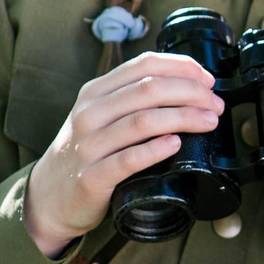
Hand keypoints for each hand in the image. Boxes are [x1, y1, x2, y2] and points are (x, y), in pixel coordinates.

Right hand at [23, 53, 223, 255]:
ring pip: (143, 121)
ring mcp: (88, 146)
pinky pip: (129, 159)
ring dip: (185, 118)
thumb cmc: (87, 152)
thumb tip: (191, 85)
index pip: (144, 65)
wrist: (48, 198)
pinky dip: (156, 149)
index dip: (183, 67)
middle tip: (216, 105)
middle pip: (149, 89)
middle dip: (192, 93)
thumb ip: (134, 98)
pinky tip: (177, 144)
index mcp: (96, 92)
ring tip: (208, 122)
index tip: (209, 79)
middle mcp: (89, 113)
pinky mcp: (91, 177)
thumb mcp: (101, 115)